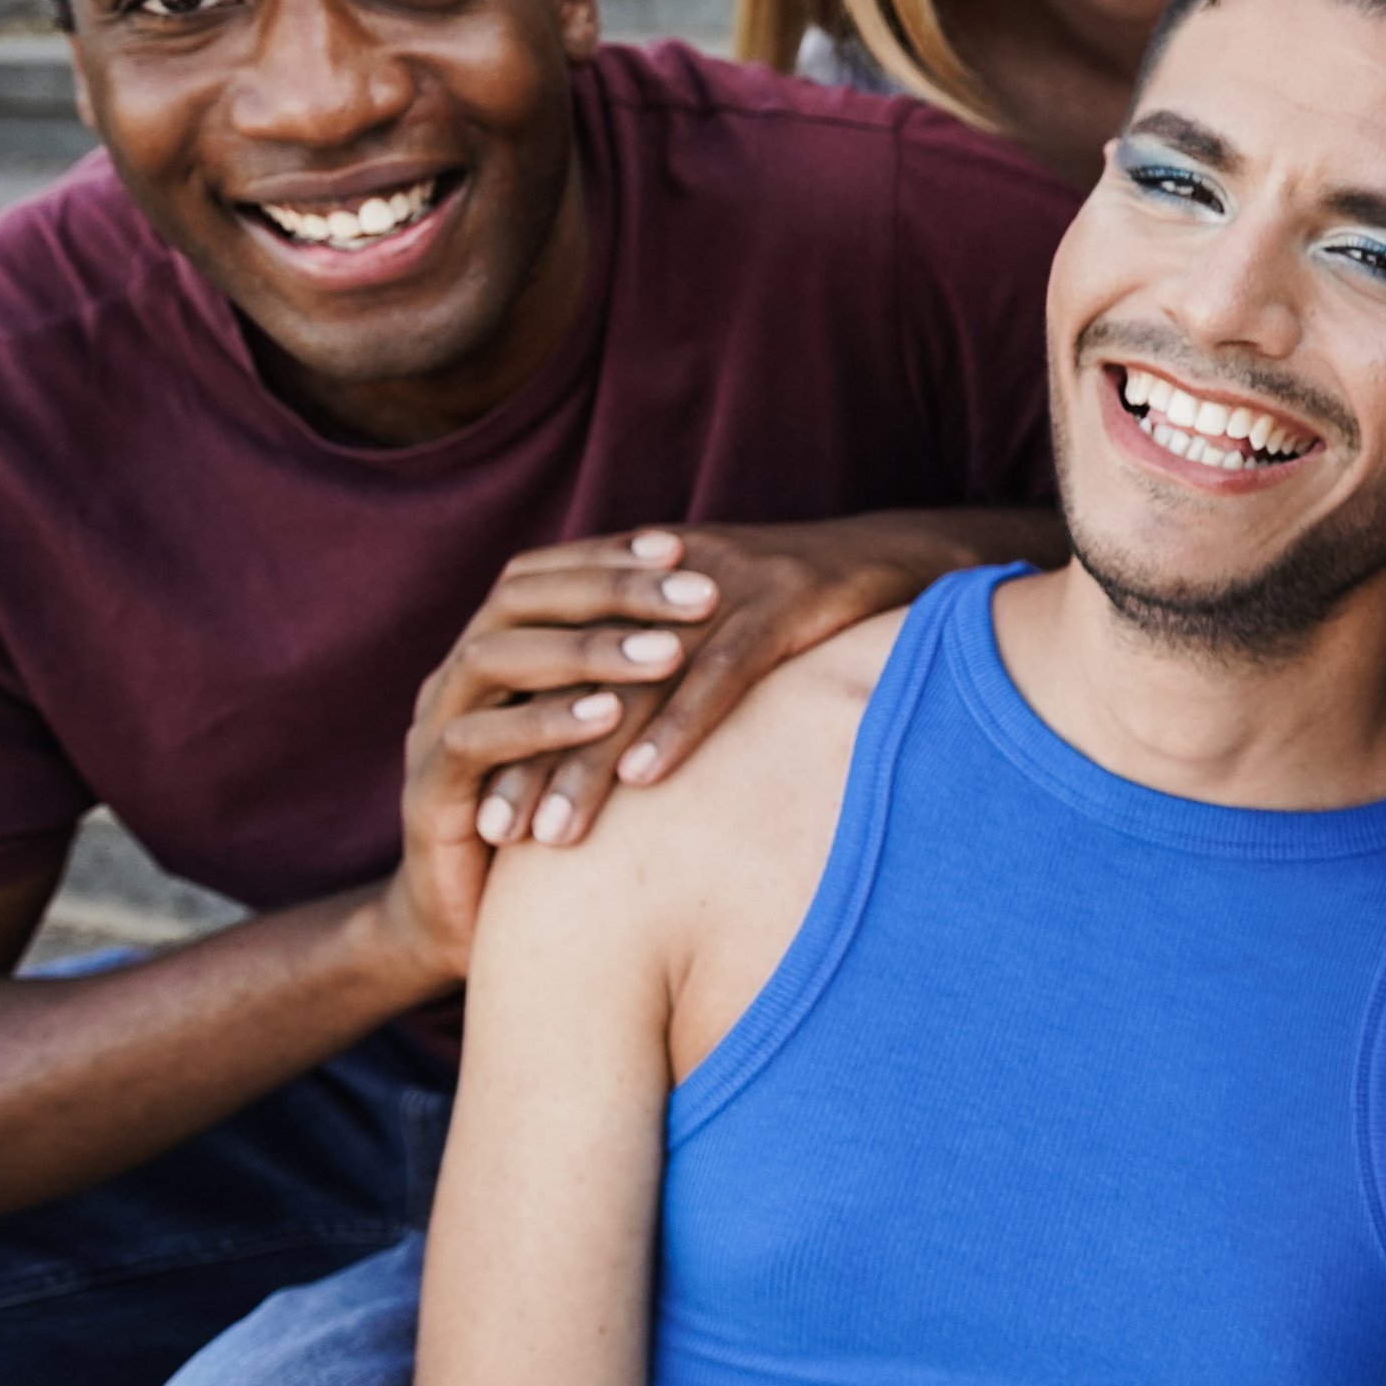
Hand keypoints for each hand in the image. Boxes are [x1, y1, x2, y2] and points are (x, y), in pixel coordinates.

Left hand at [473, 516, 1049, 850]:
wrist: (904, 552)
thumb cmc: (807, 608)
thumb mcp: (714, 626)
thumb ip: (657, 668)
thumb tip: (605, 748)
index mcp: (640, 580)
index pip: (553, 664)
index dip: (514, 734)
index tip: (481, 810)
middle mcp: (669, 577)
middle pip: (579, 678)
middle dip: (534, 759)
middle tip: (499, 833)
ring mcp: (726, 585)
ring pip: (637, 685)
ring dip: (591, 762)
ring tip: (553, 833)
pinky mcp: (784, 600)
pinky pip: (722, 671)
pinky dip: (681, 725)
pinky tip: (646, 779)